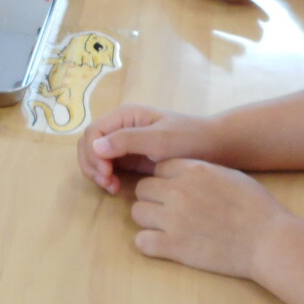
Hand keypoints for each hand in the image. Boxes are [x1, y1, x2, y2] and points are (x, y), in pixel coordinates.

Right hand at [78, 104, 218, 194]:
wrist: (214, 149)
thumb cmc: (189, 139)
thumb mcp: (160, 140)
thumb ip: (128, 141)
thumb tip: (95, 146)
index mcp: (125, 116)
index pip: (92, 131)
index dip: (92, 153)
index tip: (106, 173)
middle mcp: (121, 127)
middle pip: (89, 144)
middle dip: (92, 164)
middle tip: (107, 184)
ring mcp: (125, 143)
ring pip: (95, 156)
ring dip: (97, 172)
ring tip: (112, 188)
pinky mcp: (130, 158)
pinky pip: (108, 166)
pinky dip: (106, 177)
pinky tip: (116, 188)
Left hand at [130, 159, 289, 280]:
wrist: (268, 240)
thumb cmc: (256, 207)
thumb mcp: (229, 175)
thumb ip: (202, 171)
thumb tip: (185, 173)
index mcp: (192, 170)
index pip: (157, 169)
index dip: (164, 181)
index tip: (175, 192)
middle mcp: (178, 191)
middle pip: (142, 189)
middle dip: (153, 199)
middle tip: (169, 211)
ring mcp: (173, 219)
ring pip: (137, 212)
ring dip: (149, 220)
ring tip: (166, 228)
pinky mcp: (174, 246)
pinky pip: (141, 241)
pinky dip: (149, 243)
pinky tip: (164, 245)